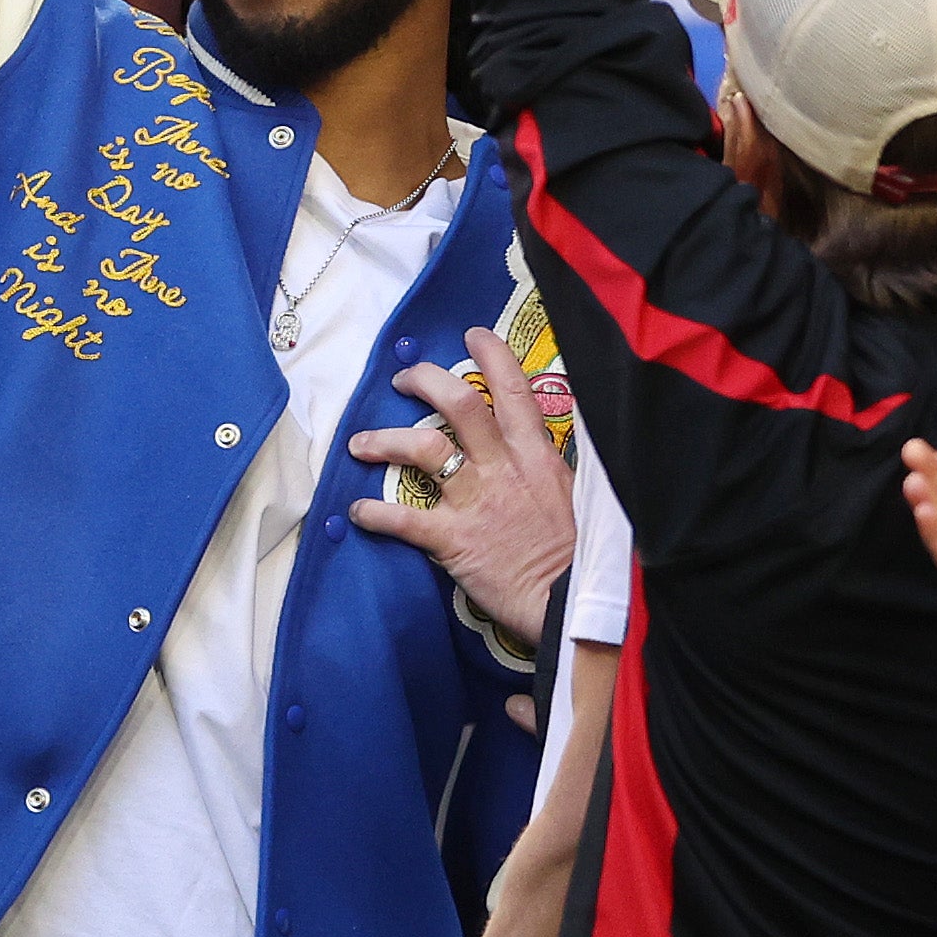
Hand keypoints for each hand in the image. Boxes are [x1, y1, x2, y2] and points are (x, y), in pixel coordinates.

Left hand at [345, 329, 576, 637]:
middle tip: (404, 379)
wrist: (571, 603)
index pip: (515, 388)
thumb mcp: (576, 495)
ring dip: (384, 439)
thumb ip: (547, 467)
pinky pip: (402, 518)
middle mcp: (502, 467)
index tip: (472, 334)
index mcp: (536, 454)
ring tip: (361, 442)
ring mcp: (475, 500)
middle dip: (424, 381)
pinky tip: (358, 510)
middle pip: (458, 403)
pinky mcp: (452, 540)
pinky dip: (374, 512)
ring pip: (421, 448)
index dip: (491, 354)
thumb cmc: (579, 553)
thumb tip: (536, 448)